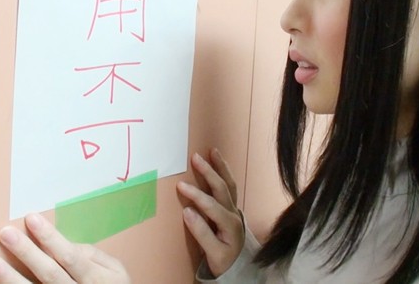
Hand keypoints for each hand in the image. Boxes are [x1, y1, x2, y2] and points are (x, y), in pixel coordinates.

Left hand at [0, 213, 130, 283]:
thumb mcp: (115, 271)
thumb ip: (92, 255)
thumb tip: (63, 242)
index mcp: (96, 278)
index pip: (69, 256)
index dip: (50, 238)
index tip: (31, 219)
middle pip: (49, 274)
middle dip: (27, 253)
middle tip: (5, 234)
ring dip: (13, 280)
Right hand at [177, 149, 243, 277]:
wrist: (238, 268)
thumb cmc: (224, 261)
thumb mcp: (213, 253)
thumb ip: (201, 233)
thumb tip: (188, 212)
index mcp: (229, 224)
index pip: (211, 205)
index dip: (196, 195)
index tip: (180, 186)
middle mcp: (234, 213)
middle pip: (222, 188)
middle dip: (208, 172)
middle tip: (195, 158)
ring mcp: (234, 209)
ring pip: (229, 184)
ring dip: (221, 167)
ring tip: (213, 151)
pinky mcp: (232, 209)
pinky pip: (230, 187)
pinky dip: (224, 173)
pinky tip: (219, 164)